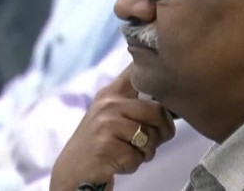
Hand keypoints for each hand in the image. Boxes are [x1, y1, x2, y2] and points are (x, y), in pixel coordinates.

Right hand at [50, 64, 175, 190]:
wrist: (73, 171)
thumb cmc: (100, 144)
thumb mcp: (111, 115)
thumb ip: (135, 104)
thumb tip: (170, 101)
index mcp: (111, 93)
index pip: (138, 72)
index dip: (158, 80)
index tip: (162, 92)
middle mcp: (108, 104)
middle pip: (157, 110)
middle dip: (162, 131)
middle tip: (150, 140)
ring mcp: (106, 124)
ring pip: (151, 135)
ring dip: (146, 151)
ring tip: (129, 151)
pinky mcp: (107, 146)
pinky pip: (139, 156)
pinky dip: (133, 164)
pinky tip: (118, 161)